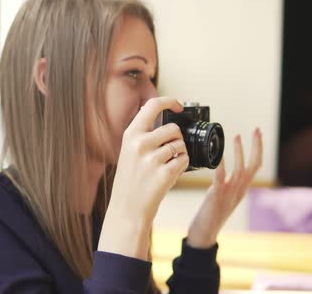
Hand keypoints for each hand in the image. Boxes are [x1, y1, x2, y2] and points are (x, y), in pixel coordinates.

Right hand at [99, 97, 189, 259]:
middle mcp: (140, 143)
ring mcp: (152, 158)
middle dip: (177, 140)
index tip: (179, 106)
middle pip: (174, 129)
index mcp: (130, 135)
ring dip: (180, 154)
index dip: (170, 101)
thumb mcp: (129, 152)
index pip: (152, 105)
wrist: (127, 209)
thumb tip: (168, 122)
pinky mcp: (164, 172)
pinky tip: (170, 174)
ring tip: (167, 166)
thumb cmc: (130, 181)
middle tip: (169, 154)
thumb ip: (144, 136)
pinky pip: (184, 160)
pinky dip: (181, 166)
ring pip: (181, 145)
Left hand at [187, 128, 262, 248]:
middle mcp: (239, 190)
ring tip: (237, 137)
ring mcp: (229, 194)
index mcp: (241, 189)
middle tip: (256, 129)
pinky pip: (221, 179)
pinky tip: (220, 156)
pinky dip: (222, 166)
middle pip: (254, 165)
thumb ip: (226, 183)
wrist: (204, 234)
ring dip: (239, 152)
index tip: (257, 133)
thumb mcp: (222, 196)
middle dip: (256, 146)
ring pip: (240, 170)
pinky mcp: (217, 197)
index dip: (258, 149)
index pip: (256, 166)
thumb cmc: (210, 215)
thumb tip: (222, 168)